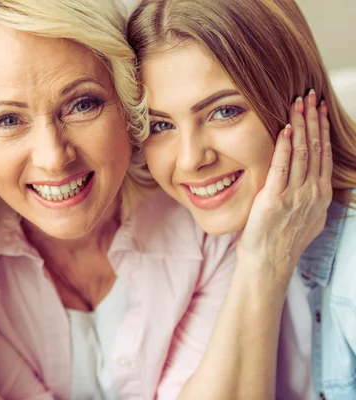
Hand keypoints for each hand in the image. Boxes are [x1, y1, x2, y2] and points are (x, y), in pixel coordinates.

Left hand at [238, 90, 331, 286]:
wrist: (268, 264)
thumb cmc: (279, 241)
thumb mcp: (304, 218)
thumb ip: (308, 197)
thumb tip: (310, 183)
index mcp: (319, 196)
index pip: (323, 154)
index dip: (321, 129)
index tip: (318, 108)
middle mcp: (312, 193)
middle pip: (316, 148)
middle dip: (313, 119)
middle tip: (309, 96)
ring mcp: (295, 196)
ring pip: (302, 153)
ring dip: (301, 125)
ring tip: (298, 103)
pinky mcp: (275, 200)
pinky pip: (282, 167)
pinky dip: (285, 146)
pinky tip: (286, 129)